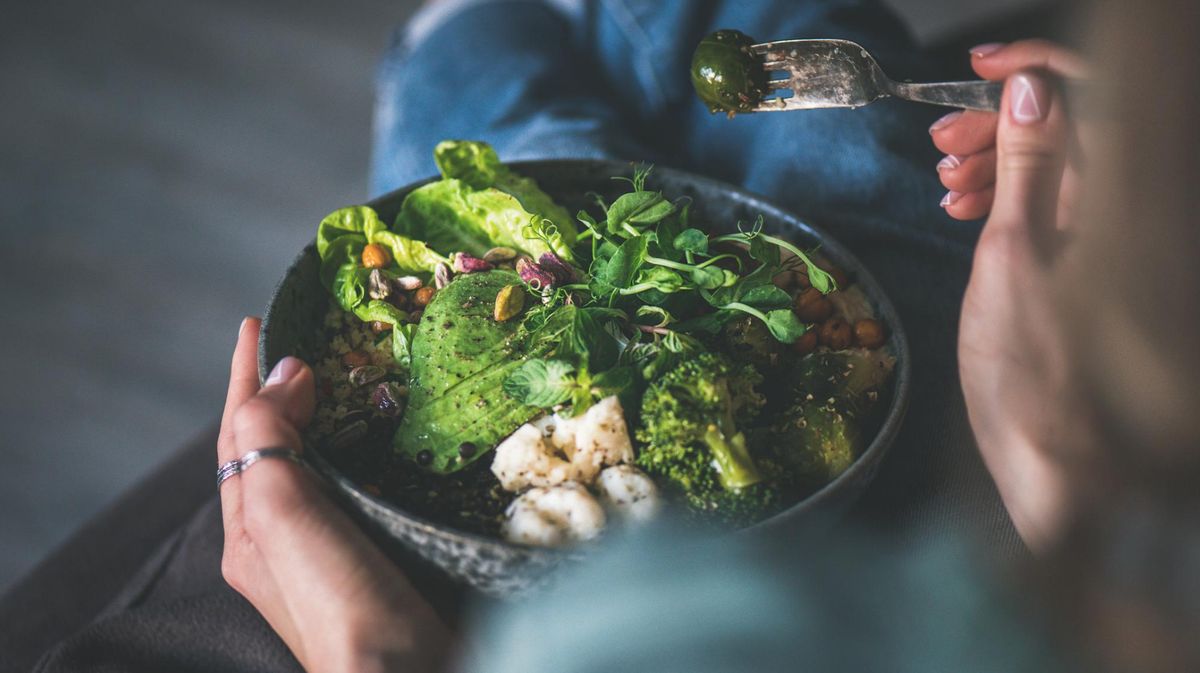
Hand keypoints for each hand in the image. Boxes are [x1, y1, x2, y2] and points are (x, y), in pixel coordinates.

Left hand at [218, 318, 450, 671]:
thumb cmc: (339, 600)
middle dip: (277, 394)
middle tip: (305, 344)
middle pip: (271, 448)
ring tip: (342, 378)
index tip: (257, 322)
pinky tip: (384, 444)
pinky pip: (353, 488)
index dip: (243, 376)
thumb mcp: (283, 516)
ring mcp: (326, 550)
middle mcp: (279, 539)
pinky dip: (359, 451)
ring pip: (314, 467)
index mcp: (248, 528)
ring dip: (320, 419)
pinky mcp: (374, 556)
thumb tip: (285, 374)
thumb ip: (269, 441)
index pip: (239, 433)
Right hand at [952, 45, 1106, 549]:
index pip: (1094, 96)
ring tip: (946, 187)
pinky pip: (1054, 206)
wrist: (1054, 465)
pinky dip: (1010, 200)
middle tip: (943, 145)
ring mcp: (1110, 241)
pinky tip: (968, 213)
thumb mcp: (1013, 256)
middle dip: (1005, 123)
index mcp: (1122, 202)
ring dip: (1000, 162)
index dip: (1039, 69)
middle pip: (1074, 127)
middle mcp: (1127, 214)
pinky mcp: (1090, 268)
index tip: (983, 71)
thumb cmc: (1031, 377)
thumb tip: (1035, 90)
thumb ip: (1027, 166)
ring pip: (1058, 166)